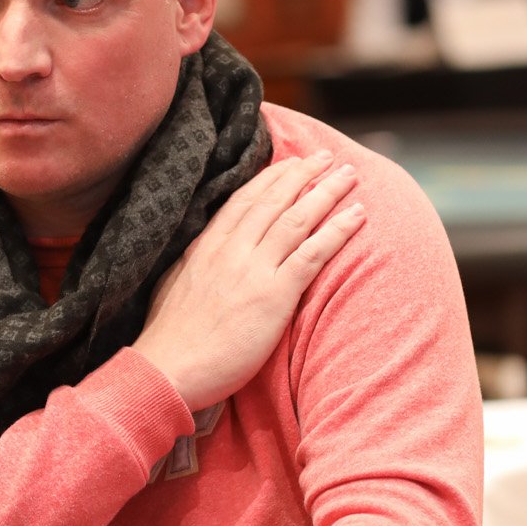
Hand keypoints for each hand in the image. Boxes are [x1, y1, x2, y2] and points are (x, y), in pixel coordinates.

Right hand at [133, 150, 366, 410]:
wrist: (169, 368)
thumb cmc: (170, 339)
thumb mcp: (173, 284)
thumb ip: (195, 261)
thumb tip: (204, 250)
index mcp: (206, 245)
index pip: (244, 200)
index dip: (272, 178)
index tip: (290, 163)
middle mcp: (231, 249)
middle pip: (275, 200)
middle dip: (303, 174)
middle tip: (327, 157)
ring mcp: (253, 269)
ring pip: (298, 218)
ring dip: (327, 192)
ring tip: (349, 176)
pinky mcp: (274, 295)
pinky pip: (313, 253)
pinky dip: (337, 230)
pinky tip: (357, 216)